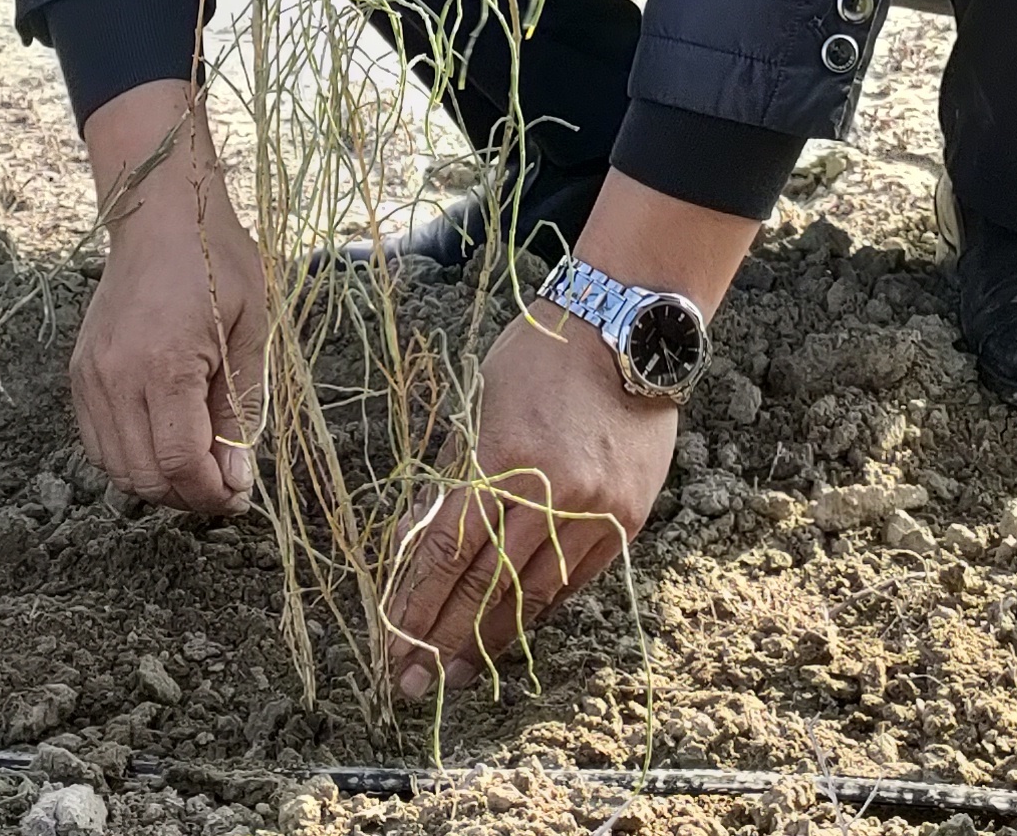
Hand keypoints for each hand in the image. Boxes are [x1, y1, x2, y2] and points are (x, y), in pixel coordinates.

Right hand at [68, 82, 270, 516]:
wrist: (160, 214)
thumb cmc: (216, 263)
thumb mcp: (250, 333)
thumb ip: (241, 412)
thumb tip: (237, 482)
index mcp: (166, 365)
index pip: (180, 464)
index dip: (210, 495)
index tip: (237, 497)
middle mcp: (117, 377)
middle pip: (144, 476)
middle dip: (187, 496)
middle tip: (222, 484)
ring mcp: (91, 376)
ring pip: (116, 468)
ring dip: (158, 482)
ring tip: (196, 464)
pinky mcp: (79, 373)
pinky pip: (97, 443)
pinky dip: (129, 459)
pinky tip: (162, 441)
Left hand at [377, 173, 748, 701]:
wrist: (626, 333)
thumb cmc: (539, 359)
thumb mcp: (477, 405)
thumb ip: (449, 478)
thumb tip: (409, 544)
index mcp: (504, 459)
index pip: (448, 551)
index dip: (416, 604)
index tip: (391, 644)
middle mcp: (553, 493)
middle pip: (486, 585)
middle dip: (444, 639)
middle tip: (413, 684)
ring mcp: (596, 511)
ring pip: (533, 593)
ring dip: (489, 638)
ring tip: (457, 673)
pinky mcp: (626, 520)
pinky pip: (574, 581)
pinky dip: (538, 608)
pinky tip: (509, 630)